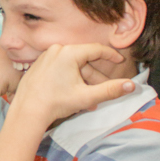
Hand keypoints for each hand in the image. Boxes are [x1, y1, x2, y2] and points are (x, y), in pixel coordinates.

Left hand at [11, 44, 133, 127]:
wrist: (27, 111)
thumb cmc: (56, 102)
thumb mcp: (87, 96)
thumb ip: (111, 90)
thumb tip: (131, 85)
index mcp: (69, 53)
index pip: (95, 49)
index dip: (110, 55)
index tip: (120, 60)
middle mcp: (56, 50)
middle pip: (83, 60)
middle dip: (96, 77)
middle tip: (106, 89)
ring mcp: (46, 56)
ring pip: (72, 66)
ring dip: (83, 81)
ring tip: (90, 99)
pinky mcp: (39, 64)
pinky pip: (60, 67)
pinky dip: (70, 78)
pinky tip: (75, 94)